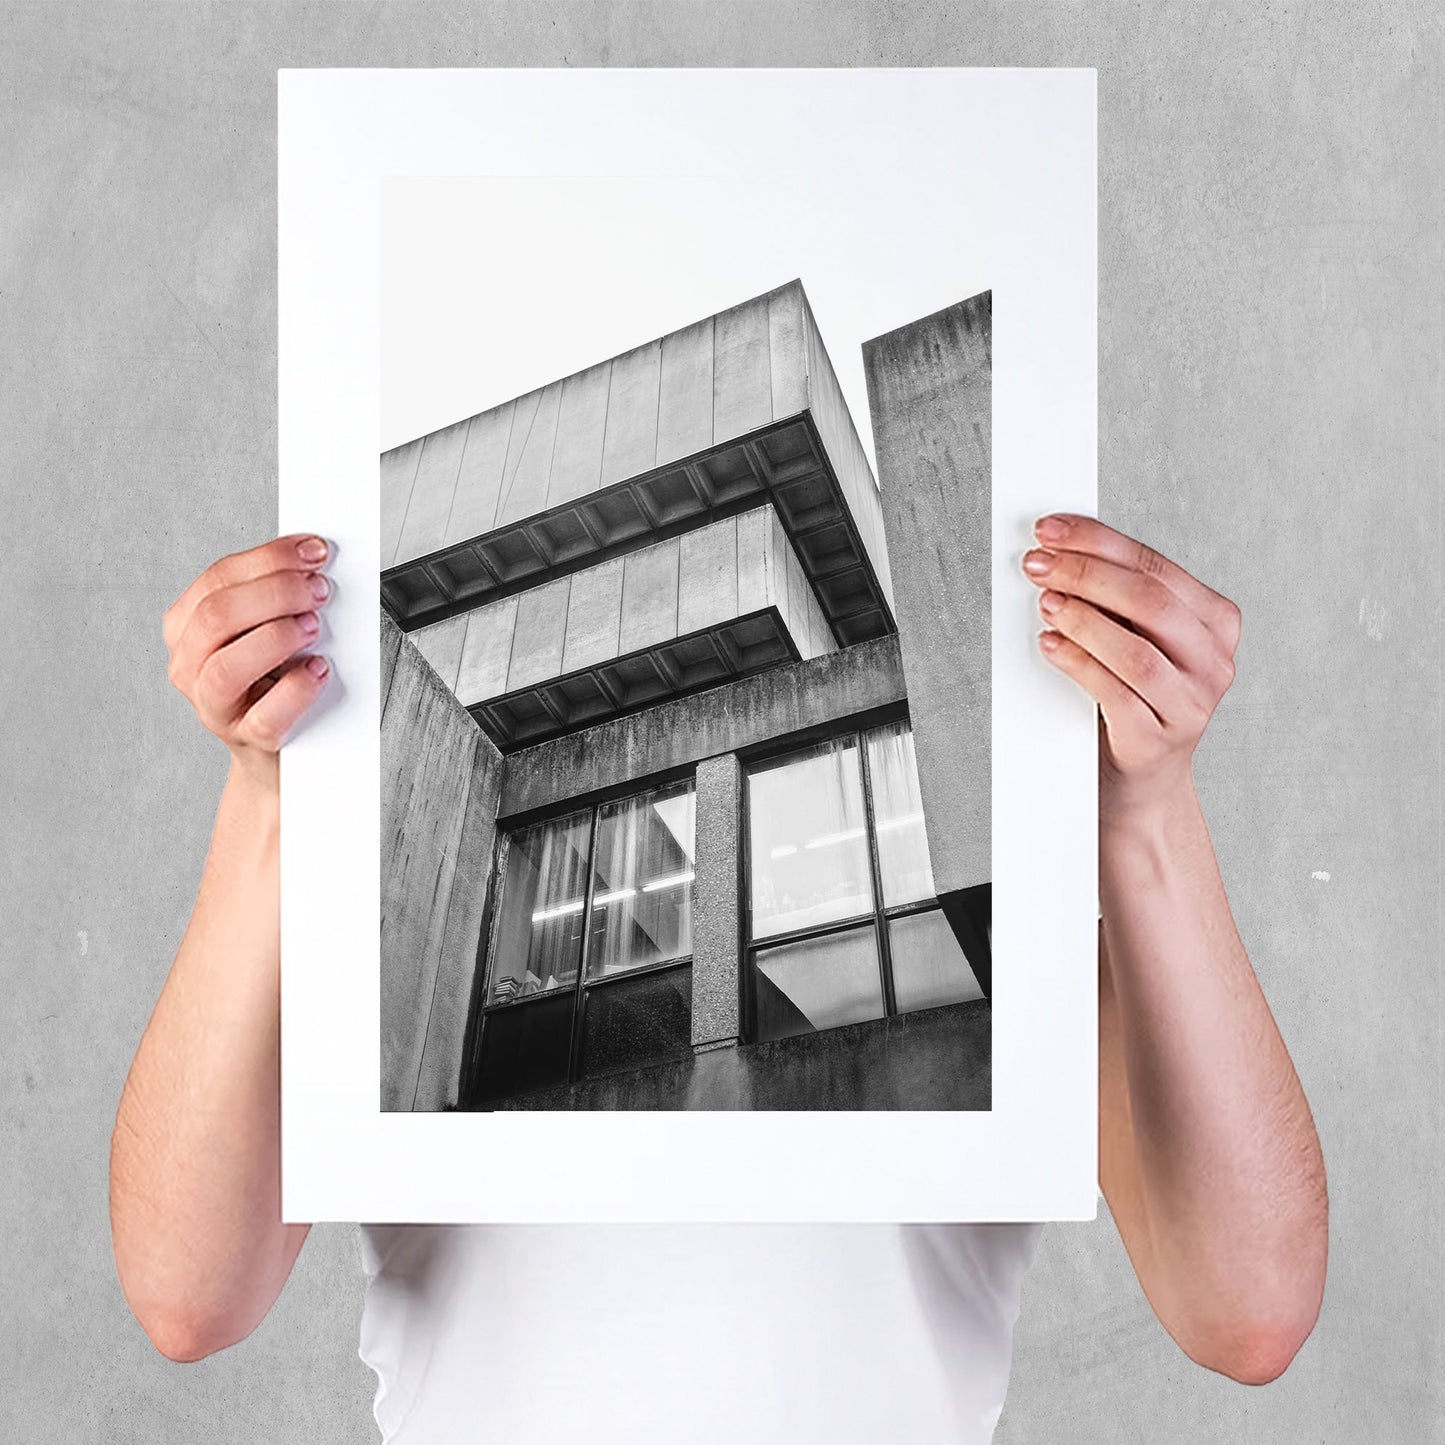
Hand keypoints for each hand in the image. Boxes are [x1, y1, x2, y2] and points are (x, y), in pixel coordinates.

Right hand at [164, 533, 333, 784]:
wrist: (283, 750)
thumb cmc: (277, 681)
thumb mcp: (269, 629)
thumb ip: (278, 597)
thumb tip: (314, 561)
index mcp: (188, 627)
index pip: (218, 579)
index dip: (269, 558)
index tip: (314, 550)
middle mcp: (191, 666)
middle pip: (217, 616)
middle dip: (276, 593)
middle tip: (320, 590)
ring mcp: (214, 706)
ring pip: (227, 666)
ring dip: (278, 637)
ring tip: (315, 628)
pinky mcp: (247, 740)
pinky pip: (266, 715)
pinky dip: (298, 688)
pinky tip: (319, 670)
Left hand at [1021, 514, 1240, 828]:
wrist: (1139, 783)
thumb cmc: (1131, 698)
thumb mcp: (1134, 640)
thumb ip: (1115, 600)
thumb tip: (1058, 550)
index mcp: (1215, 622)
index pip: (1156, 567)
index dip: (1100, 541)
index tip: (1052, 529)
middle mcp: (1214, 661)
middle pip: (1150, 601)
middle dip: (1086, 573)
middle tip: (1039, 563)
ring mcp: (1191, 704)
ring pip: (1136, 649)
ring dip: (1083, 618)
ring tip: (1045, 602)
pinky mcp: (1158, 739)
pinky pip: (1115, 693)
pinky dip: (1077, 663)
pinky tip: (1050, 645)